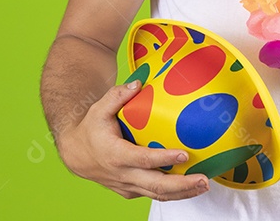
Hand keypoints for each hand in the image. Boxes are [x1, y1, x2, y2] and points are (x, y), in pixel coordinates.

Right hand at [55, 79, 210, 200]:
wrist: (75, 154)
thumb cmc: (90, 129)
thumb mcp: (99, 109)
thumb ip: (117, 96)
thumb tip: (138, 84)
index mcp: (116, 155)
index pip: (144, 159)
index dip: (164, 158)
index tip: (184, 154)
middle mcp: (123, 175)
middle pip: (156, 186)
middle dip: (182, 185)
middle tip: (204, 180)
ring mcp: (127, 186)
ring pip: (157, 195)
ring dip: (183, 193)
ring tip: (205, 185)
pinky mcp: (130, 191)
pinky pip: (153, 194)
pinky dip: (173, 193)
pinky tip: (190, 186)